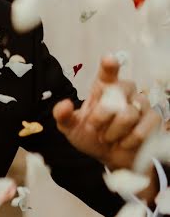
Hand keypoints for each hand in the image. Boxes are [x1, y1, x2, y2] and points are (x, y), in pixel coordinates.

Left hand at [54, 55, 160, 170]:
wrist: (109, 157)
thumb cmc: (91, 136)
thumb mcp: (71, 128)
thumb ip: (63, 116)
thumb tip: (64, 104)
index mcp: (103, 88)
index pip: (108, 73)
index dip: (110, 66)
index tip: (108, 59)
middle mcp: (124, 91)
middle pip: (117, 93)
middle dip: (101, 115)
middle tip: (94, 128)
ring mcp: (141, 104)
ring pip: (128, 115)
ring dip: (113, 132)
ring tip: (108, 137)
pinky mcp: (153, 119)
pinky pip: (142, 130)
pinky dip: (128, 141)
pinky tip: (123, 143)